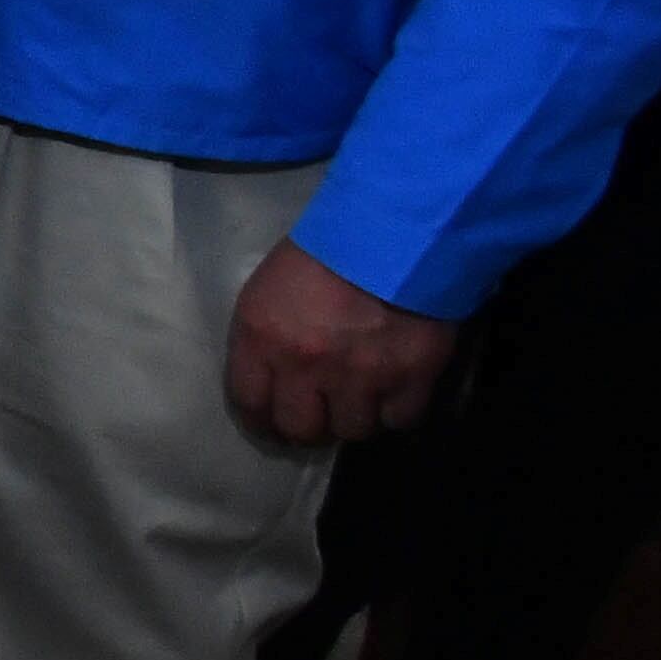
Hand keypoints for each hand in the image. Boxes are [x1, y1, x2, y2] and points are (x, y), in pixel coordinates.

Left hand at [225, 239, 457, 445]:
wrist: (396, 229)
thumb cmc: (326, 249)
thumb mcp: (271, 285)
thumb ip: (266, 335)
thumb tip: (272, 378)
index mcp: (262, 336)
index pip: (249, 402)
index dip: (261, 420)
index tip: (271, 423)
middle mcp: (306, 364)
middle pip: (300, 428)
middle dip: (307, 427)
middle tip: (318, 416)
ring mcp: (360, 375)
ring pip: (352, 430)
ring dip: (354, 417)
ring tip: (359, 398)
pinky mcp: (411, 376)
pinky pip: (398, 420)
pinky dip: (395, 410)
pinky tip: (392, 392)